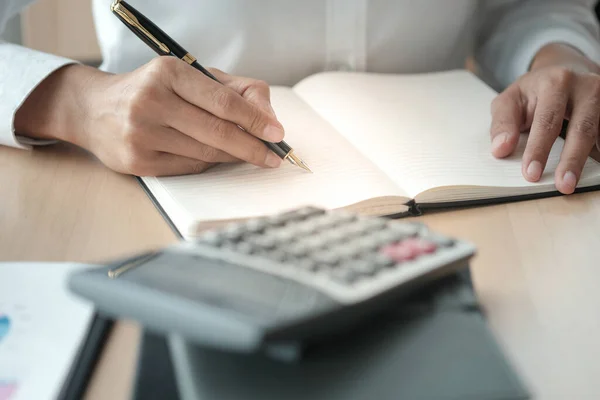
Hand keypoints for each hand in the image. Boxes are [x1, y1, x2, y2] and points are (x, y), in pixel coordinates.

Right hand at [15, 57, 283, 175]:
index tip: (277, 134)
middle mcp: (151, 101)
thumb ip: (233, 90)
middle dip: (252, 147)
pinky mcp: (138, 162)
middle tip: (274, 156)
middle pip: (217, 132)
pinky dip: (209, 163)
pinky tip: (216, 156)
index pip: (223, 101)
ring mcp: (142, 134)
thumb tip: (267, 117)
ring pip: (206, 153)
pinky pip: (190, 167)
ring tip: (249, 153)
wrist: (94, 110)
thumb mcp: (189, 76)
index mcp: (167, 73)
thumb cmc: (152, 91)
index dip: (255, 120)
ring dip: (233, 156)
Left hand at [490, 43, 599, 193]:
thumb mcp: (510, 100)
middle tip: (562, 185)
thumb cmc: (533, 91)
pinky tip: (591, 170)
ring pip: (597, 132)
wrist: (562, 70)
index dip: (539, 149)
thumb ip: (502, 124)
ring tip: (574, 182)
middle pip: (581, 128)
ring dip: (586, 160)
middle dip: (571, 159)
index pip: (547, 121)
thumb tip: (500, 150)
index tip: (531, 173)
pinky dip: (598, 153)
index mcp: (555, 82)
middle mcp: (584, 86)